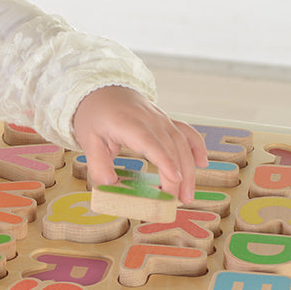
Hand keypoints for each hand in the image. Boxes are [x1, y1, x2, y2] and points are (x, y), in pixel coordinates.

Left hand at [71, 85, 207, 202]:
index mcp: (129, 124)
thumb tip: (109, 186)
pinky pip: (186, 132)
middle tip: (179, 200)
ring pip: (182, 143)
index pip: (152, 143)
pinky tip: (202, 163)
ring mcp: (161, 119)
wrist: (102, 89)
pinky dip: (197, 146)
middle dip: (179, 176)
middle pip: (171, 147)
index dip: (165, 161)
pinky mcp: (166, 121)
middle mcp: (150, 120)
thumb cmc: (94, 115)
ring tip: (188, 195)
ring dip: (189, 169)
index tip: (174, 180)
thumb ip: (98, 164)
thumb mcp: (88, 140)